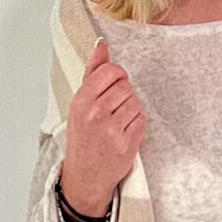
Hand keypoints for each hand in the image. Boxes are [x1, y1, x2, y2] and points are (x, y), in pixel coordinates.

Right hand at [61, 38, 145, 213]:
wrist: (85, 176)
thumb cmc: (83, 138)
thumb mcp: (80, 105)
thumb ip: (92, 73)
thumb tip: (102, 45)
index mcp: (81, 101)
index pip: (110, 71)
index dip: (118, 75)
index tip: (116, 83)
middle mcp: (95, 114)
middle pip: (125, 86)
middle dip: (124, 94)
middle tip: (114, 109)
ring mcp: (111, 130)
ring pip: (135, 102)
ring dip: (131, 110)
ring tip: (118, 121)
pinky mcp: (126, 144)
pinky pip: (141, 121)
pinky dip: (136, 125)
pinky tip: (124, 133)